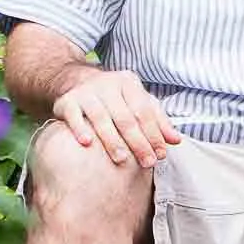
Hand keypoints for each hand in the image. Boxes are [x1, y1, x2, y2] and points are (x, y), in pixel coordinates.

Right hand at [51, 69, 183, 167]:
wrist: (75, 80)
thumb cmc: (114, 97)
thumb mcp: (137, 101)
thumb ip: (158, 120)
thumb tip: (176, 140)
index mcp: (128, 83)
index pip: (144, 111)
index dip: (154, 134)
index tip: (160, 154)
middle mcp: (107, 84)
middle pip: (125, 117)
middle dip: (137, 142)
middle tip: (146, 162)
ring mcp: (86, 92)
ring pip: (101, 118)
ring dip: (112, 140)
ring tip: (122, 159)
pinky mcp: (67, 101)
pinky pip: (73, 117)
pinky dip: (80, 129)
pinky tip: (87, 143)